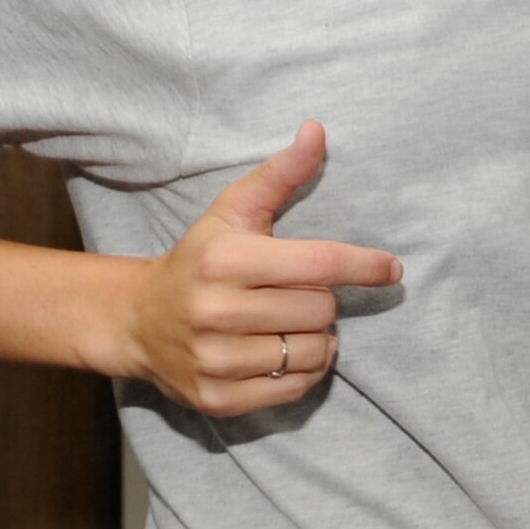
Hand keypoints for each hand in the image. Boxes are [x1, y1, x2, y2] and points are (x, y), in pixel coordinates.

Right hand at [117, 120, 400, 415]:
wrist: (137, 320)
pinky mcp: (218, 398)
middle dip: (321, 299)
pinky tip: (281, 351)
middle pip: (321, 309)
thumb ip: (280, 173)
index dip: (363, 265)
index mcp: (226, 259)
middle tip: (295, 293)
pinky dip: (303, 370)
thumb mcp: (233, 210)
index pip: (318, 264)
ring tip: (288, 323)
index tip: (392, 268)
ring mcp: (216, 360)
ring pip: (313, 351)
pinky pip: (295, 388)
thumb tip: (317, 130)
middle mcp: (218, 310)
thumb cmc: (199, 259)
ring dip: (316, 337)